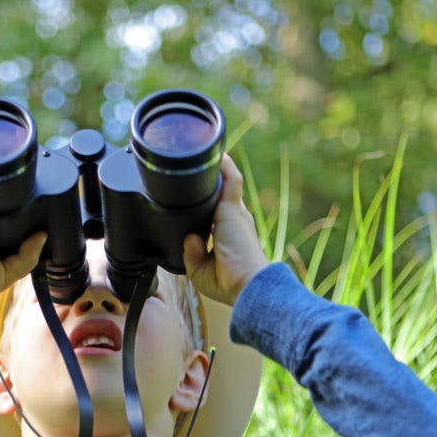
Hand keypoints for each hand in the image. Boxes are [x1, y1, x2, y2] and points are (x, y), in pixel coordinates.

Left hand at [182, 154, 268, 305]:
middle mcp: (234, 221)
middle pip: (222, 196)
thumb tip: (188, 237)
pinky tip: (216, 153)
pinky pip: (230, 180)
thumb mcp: (201, 271)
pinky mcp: (232, 208)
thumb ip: (191, 254)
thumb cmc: (230, 283)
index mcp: (228, 236)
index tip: (196, 198)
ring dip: (217, 171)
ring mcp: (234, 213)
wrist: (248, 283)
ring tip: (203, 154)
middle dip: (211, 184)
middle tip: (194, 171)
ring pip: (226, 185)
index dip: (208, 206)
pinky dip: (224, 167)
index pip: (216, 214)